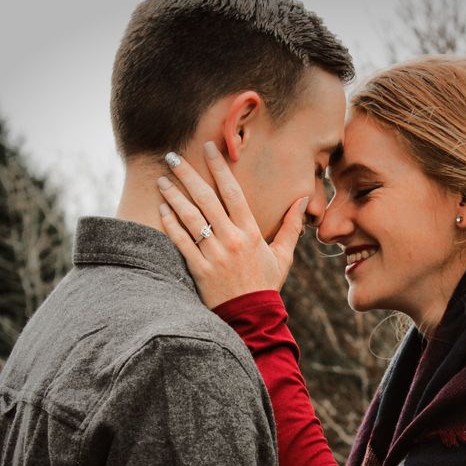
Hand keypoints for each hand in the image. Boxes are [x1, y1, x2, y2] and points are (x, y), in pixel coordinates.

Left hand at [157, 142, 308, 307]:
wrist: (252, 317)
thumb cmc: (266, 284)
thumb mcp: (283, 255)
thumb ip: (291, 226)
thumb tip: (303, 201)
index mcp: (251, 233)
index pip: (233, 192)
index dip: (220, 168)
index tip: (209, 148)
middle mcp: (231, 239)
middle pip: (207, 199)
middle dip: (188, 174)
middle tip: (173, 156)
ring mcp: (214, 254)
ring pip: (190, 217)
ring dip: (174, 195)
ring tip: (162, 179)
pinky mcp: (199, 269)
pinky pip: (181, 241)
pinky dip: (170, 223)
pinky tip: (162, 208)